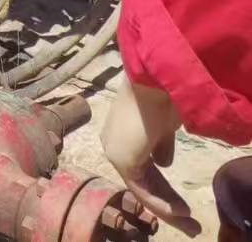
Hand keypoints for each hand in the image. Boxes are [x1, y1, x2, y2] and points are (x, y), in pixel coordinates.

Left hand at [101, 80, 199, 234]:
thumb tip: (163, 164)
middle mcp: (113, 142)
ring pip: (142, 186)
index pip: (141, 165)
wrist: (154, 81)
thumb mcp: (164, 124)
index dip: (161, 185)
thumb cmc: (161, 96)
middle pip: (142, 179)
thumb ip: (161, 144)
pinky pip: (141, 188)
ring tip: (187, 220)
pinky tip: (177, 212)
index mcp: (121, 132)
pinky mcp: (121, 158)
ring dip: (166, 206)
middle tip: (187, 217)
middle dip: (166, 199)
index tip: (179, 201)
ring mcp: (115, 150)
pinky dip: (160, 202)